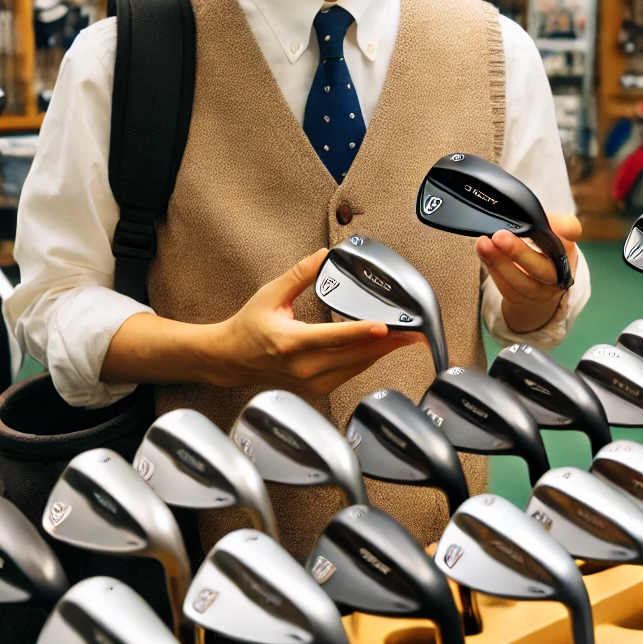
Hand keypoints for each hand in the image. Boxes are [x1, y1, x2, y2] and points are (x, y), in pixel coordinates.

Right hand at [214, 248, 418, 395]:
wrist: (231, 358)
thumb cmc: (249, 327)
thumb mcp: (270, 294)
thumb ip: (299, 274)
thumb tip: (324, 255)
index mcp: (290, 342)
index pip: (333, 337)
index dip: (361, 332)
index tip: (385, 326)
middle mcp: (302, 367)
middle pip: (353, 356)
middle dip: (385, 343)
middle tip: (411, 331)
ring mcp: (309, 382)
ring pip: (354, 368)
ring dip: (380, 353)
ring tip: (404, 338)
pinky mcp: (314, 388)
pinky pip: (348, 375)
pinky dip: (365, 361)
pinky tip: (379, 349)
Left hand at [476, 212, 580, 333]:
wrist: (538, 276)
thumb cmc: (542, 245)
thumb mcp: (547, 227)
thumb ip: (546, 219)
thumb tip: (534, 214)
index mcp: (567, 245)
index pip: (570, 232)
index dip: (562, 227)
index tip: (547, 221)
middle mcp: (560, 272)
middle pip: (543, 268)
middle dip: (519, 252)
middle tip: (499, 236)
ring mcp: (542, 290)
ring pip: (524, 283)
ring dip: (500, 263)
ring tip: (484, 244)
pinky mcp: (522, 299)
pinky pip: (508, 290)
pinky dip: (495, 272)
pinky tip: (484, 256)